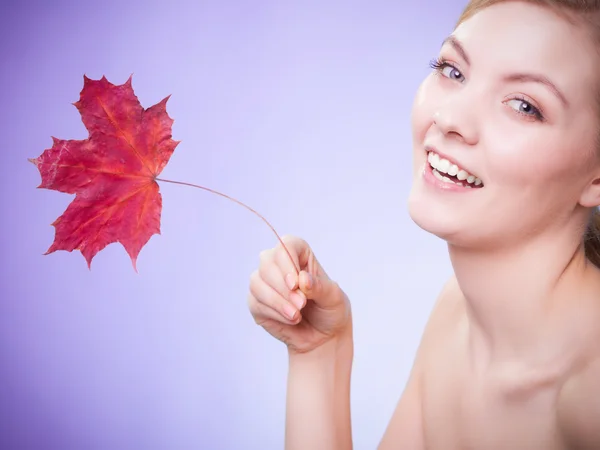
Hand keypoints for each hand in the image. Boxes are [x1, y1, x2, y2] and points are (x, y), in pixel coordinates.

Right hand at [248, 235, 350, 353]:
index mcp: (300, 255)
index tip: (295, 283)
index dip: (287, 261)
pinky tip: (290, 319)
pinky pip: (255, 302)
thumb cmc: (330, 311)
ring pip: (257, 283)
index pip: (287, 244)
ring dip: (277, 301)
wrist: (323, 337)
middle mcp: (279, 264)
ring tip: (296, 315)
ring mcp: (265, 283)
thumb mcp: (334, 298)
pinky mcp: (257, 302)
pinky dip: (274, 313)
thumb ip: (319, 287)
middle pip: (267, 262)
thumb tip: (303, 278)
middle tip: (301, 304)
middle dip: (283, 287)